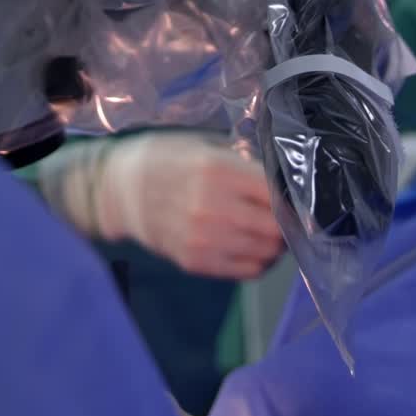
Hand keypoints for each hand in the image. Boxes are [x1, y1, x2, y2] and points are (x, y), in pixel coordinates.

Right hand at [43, 133, 284, 279]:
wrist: (119, 190)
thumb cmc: (164, 159)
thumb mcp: (201, 145)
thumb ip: (241, 160)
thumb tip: (283, 179)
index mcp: (215, 169)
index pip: (276, 193)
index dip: (291, 197)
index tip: (296, 198)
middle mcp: (212, 206)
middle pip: (276, 228)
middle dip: (286, 225)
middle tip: (284, 218)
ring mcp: (203, 238)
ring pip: (266, 252)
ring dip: (275, 245)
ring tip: (267, 232)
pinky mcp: (195, 261)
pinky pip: (247, 271)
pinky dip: (258, 261)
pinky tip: (249, 245)